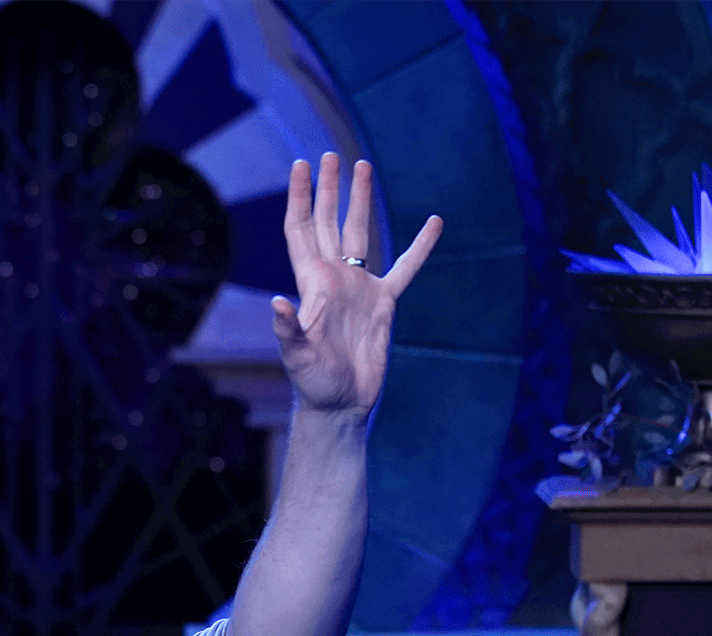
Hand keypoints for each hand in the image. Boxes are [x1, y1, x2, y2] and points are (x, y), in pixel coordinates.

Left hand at [273, 153, 441, 416]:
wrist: (341, 404)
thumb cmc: (313, 383)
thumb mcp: (297, 355)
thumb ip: (289, 328)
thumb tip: (277, 303)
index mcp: (310, 283)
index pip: (301, 230)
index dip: (299, 197)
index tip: (301, 165)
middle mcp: (333, 278)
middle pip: (328, 222)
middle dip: (328, 189)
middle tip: (330, 154)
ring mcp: (359, 287)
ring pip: (361, 234)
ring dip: (361, 202)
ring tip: (363, 168)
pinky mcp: (383, 303)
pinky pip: (406, 268)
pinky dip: (420, 246)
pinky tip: (434, 222)